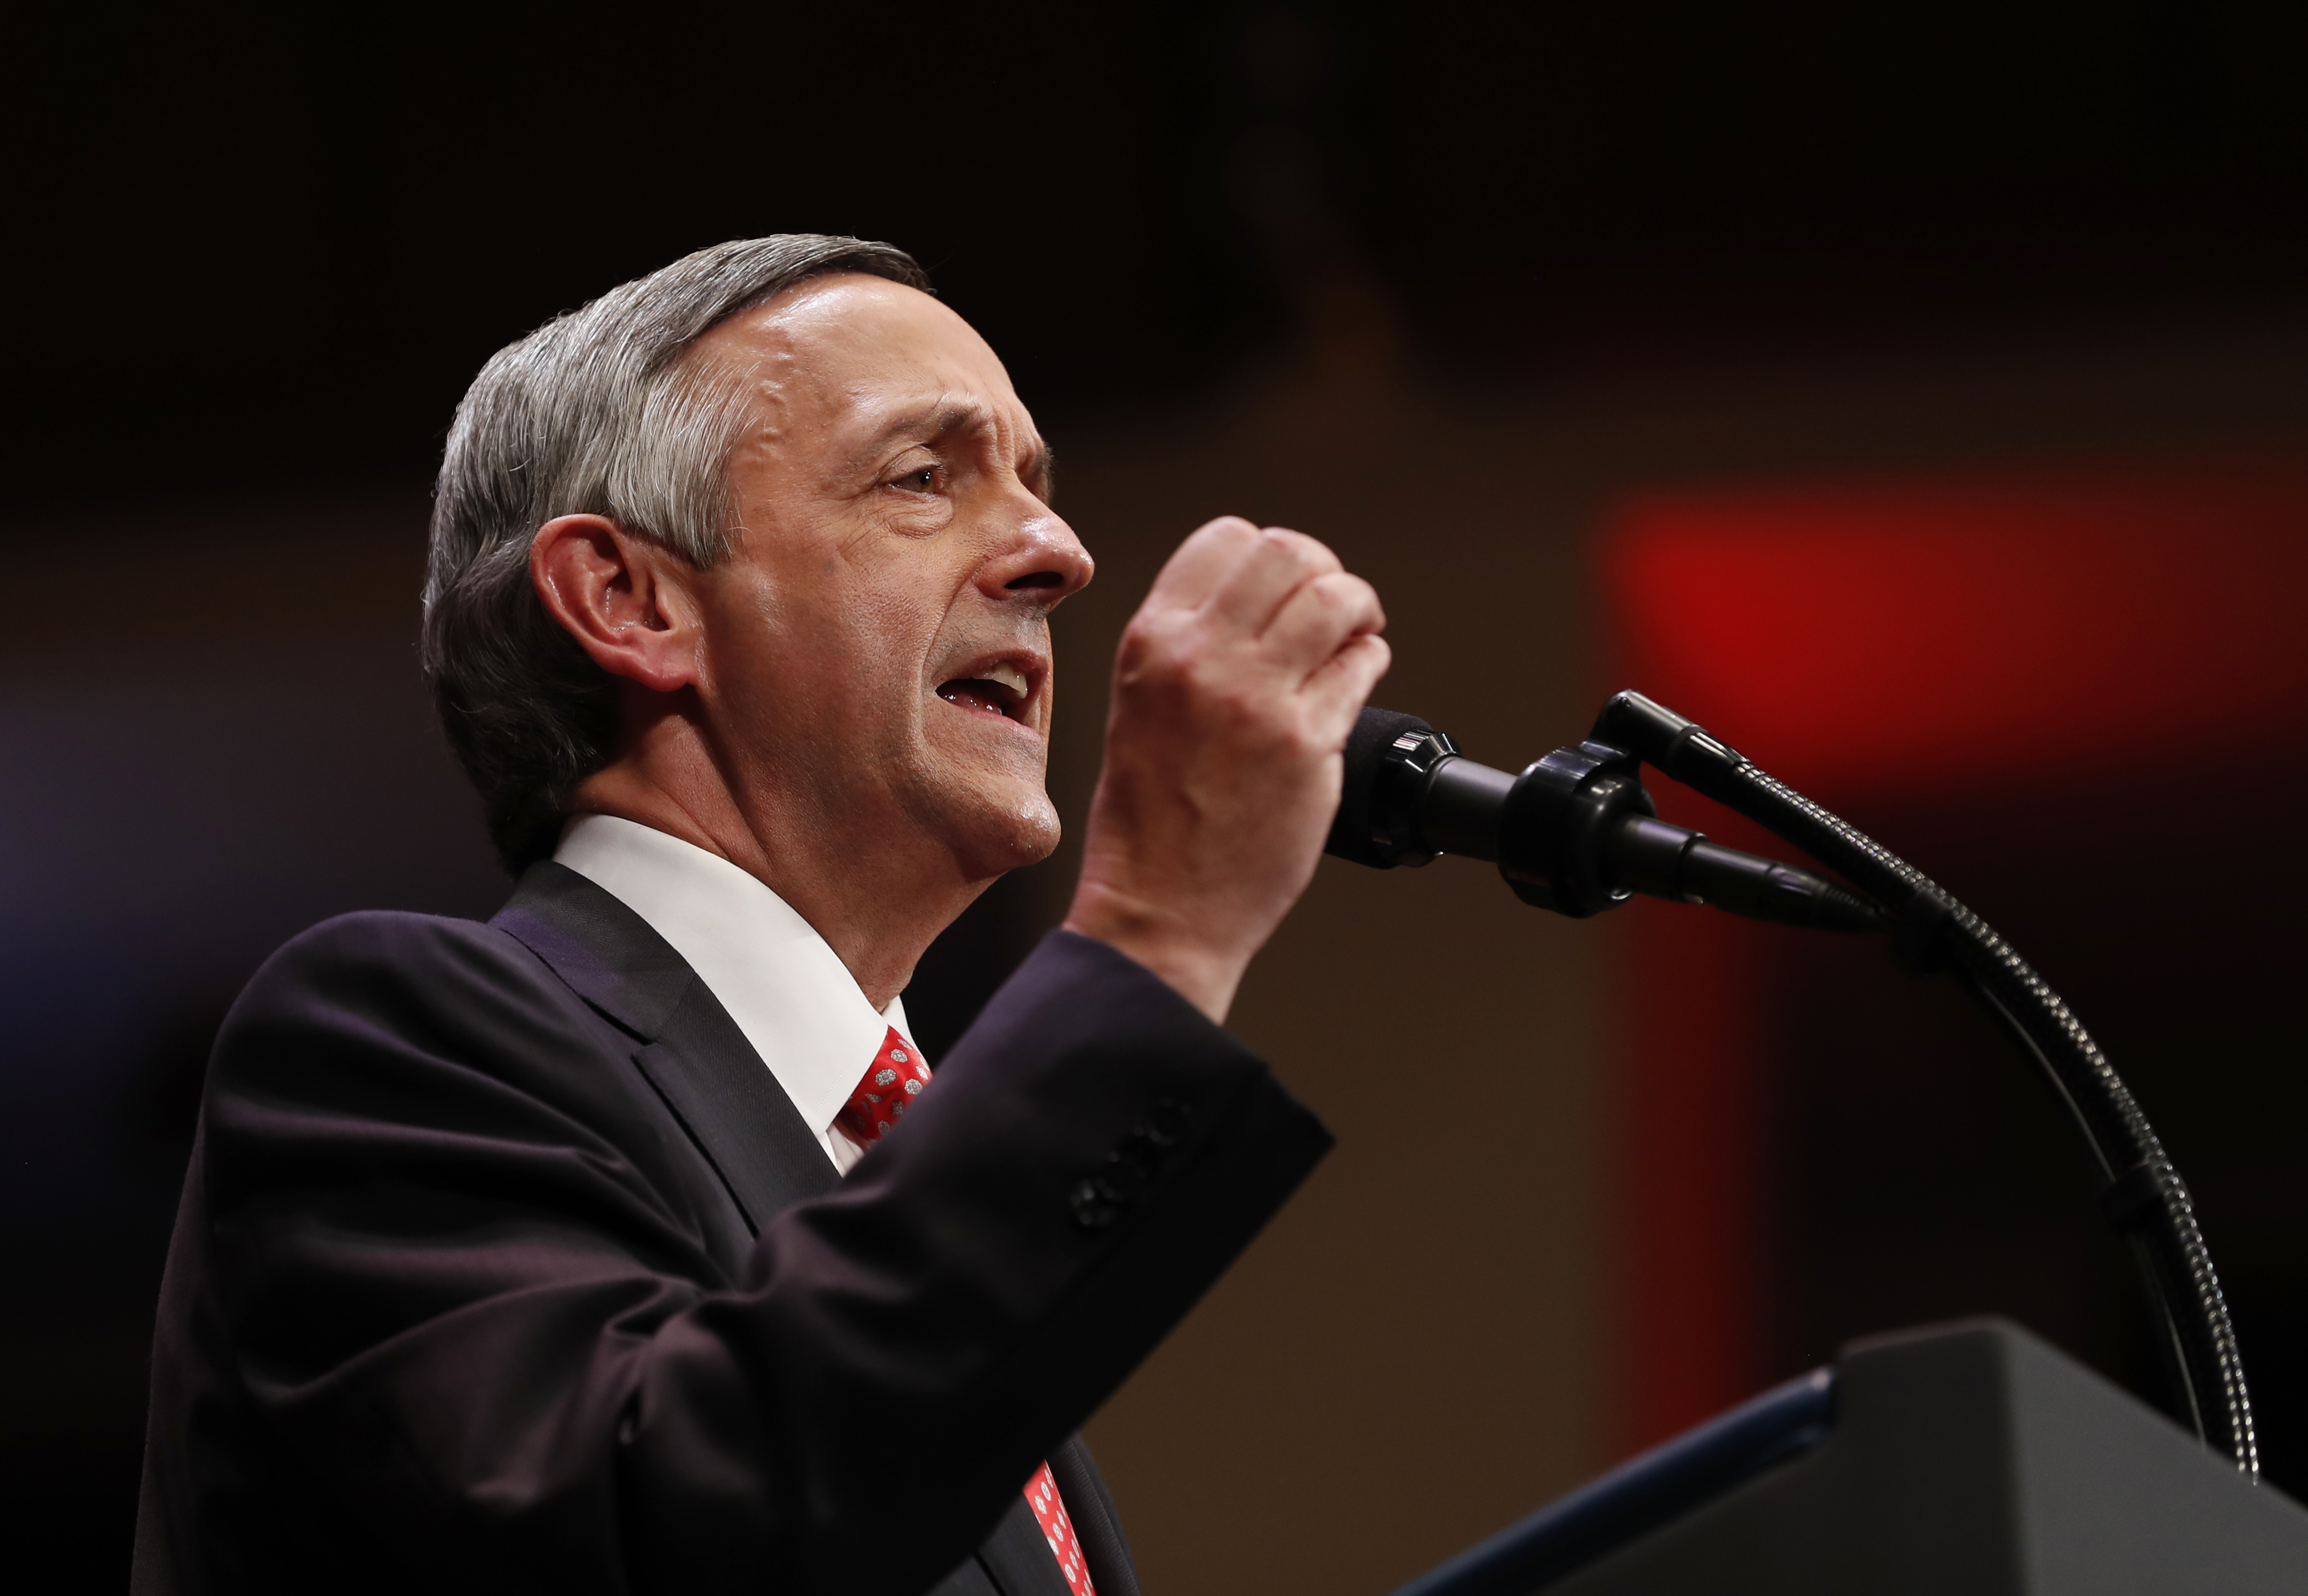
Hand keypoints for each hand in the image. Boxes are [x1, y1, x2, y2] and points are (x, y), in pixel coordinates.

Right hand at [1062, 517, 1389, 1022]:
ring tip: (1355, 637)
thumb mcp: (1140, 707)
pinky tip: (1356, 681)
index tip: (1286, 587)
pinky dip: (1370, 662)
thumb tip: (1261, 603)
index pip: (1224, 539)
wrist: (1159, 909)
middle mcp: (1201, 658)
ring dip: (1358, 608)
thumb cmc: (1149, 822)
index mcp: (1152, 643)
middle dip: (1322, 569)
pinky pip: (1362, 666)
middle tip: (1333, 607)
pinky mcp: (1308, 745)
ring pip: (1336, 597)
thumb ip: (1191, 648)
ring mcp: (1257, 699)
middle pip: (1288, 552)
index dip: (1268, 556)